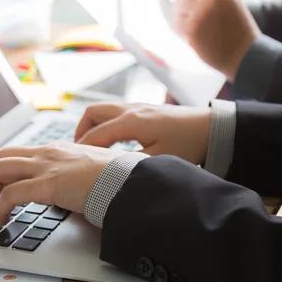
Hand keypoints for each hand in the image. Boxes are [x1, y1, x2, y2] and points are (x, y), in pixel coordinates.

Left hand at [0, 142, 124, 226]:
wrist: (129, 180)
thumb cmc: (117, 178)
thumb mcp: (89, 171)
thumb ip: (74, 175)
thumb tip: (69, 191)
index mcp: (57, 149)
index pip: (18, 152)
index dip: (2, 170)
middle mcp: (47, 152)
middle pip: (0, 156)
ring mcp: (47, 166)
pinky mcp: (48, 184)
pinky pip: (10, 194)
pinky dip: (0, 208)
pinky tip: (4, 220)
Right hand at [75, 103, 210, 164]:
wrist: (210, 127)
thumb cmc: (188, 144)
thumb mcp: (159, 161)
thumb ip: (130, 166)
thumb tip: (109, 174)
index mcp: (131, 122)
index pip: (95, 135)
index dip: (80, 150)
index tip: (70, 163)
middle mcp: (130, 110)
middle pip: (93, 113)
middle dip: (80, 131)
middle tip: (76, 151)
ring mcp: (137, 107)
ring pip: (103, 110)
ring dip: (92, 125)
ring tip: (90, 146)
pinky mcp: (144, 109)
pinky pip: (114, 112)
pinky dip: (105, 124)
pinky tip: (111, 142)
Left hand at [159, 0, 259, 81]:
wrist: (245, 54)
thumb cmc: (236, 30)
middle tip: (193, 14)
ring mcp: (201, 9)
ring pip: (177, 5)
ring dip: (183, 15)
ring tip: (200, 26)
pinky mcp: (192, 26)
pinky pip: (177, 21)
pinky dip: (182, 29)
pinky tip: (196, 35)